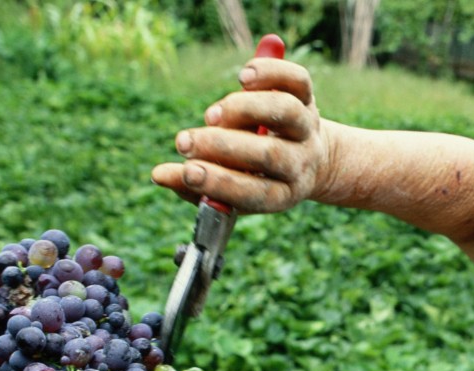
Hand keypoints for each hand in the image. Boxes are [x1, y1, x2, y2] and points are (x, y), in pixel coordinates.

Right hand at [151, 57, 331, 213]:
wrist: (313, 160)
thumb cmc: (258, 177)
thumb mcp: (233, 190)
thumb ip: (196, 187)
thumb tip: (159, 175)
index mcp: (283, 194)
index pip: (256, 193)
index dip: (221, 182)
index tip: (188, 171)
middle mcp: (300, 162)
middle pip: (269, 154)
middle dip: (222, 146)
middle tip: (185, 142)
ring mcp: (308, 128)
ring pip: (284, 111)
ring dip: (242, 109)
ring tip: (212, 115)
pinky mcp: (310, 98)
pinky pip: (297, 80)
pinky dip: (270, 73)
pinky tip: (244, 77)